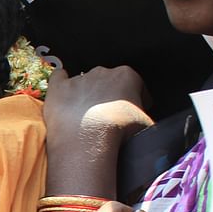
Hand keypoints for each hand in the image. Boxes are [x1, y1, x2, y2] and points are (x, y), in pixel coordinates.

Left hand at [43, 67, 153, 196]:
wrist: (87, 140)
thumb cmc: (121, 133)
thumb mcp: (148, 126)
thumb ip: (150, 118)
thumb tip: (154, 125)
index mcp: (128, 75)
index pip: (137, 85)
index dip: (137, 100)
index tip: (133, 115)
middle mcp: (102, 71)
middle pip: (109, 83)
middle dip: (110, 97)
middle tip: (109, 118)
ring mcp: (78, 78)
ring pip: (85, 82)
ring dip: (87, 94)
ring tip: (85, 116)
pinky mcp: (58, 88)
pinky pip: (59, 78)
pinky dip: (62, 84)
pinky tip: (63, 95)